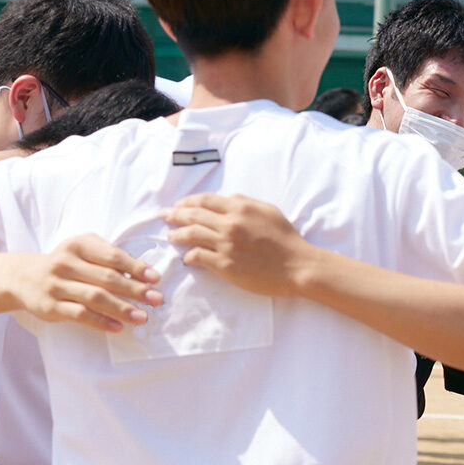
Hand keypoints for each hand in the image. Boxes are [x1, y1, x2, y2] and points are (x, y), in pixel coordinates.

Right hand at [11, 234, 162, 331]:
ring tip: (142, 317)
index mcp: (78, 246)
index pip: (112, 256)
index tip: (155, 278)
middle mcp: (65, 263)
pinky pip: (80, 315)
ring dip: (122, 308)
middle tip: (157, 299)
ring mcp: (56, 285)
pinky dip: (101, 321)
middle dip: (135, 290)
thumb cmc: (66, 263)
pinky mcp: (50, 306)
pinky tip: (118, 327)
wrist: (22, 277)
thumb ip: (109, 258)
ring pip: (95, 297)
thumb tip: (143, 273)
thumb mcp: (82, 251)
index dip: (135, 267)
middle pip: (107, 278)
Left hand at [163, 193, 312, 296]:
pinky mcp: (224, 265)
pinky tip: (187, 256)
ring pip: (191, 234)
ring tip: (170, 235)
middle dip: (175, 214)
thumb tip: (228, 199)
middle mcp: (230, 224)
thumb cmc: (287, 239)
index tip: (179, 205)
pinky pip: (198, 256)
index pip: (205, 200)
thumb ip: (247, 202)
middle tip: (165, 216)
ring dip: (177, 234)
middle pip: (193, 215)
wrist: (298, 266)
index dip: (188, 201)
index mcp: (240, 208)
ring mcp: (225, 245)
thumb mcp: (270, 211)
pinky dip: (189, 255)